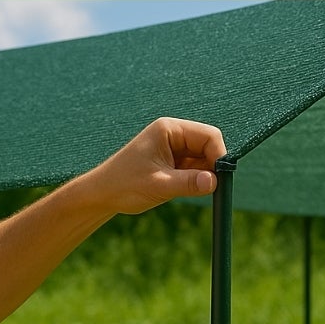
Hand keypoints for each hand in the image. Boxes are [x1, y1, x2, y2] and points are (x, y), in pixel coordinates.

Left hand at [94, 118, 225, 214]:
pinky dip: (197, 180)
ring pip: (205, 159)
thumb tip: (215, 181)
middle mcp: (173, 134)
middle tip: (209, 188)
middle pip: (209, 146)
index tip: (220, 179)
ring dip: (204, 175)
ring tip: (184, 189)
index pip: (209, 135)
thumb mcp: (159, 185)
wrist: (104, 194)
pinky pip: (196, 169)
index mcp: (168, 129)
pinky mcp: (174, 162)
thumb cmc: (125, 184)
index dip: (219, 155)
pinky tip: (182, 189)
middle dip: (212, 166)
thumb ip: (188, 182)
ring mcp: (174, 148)